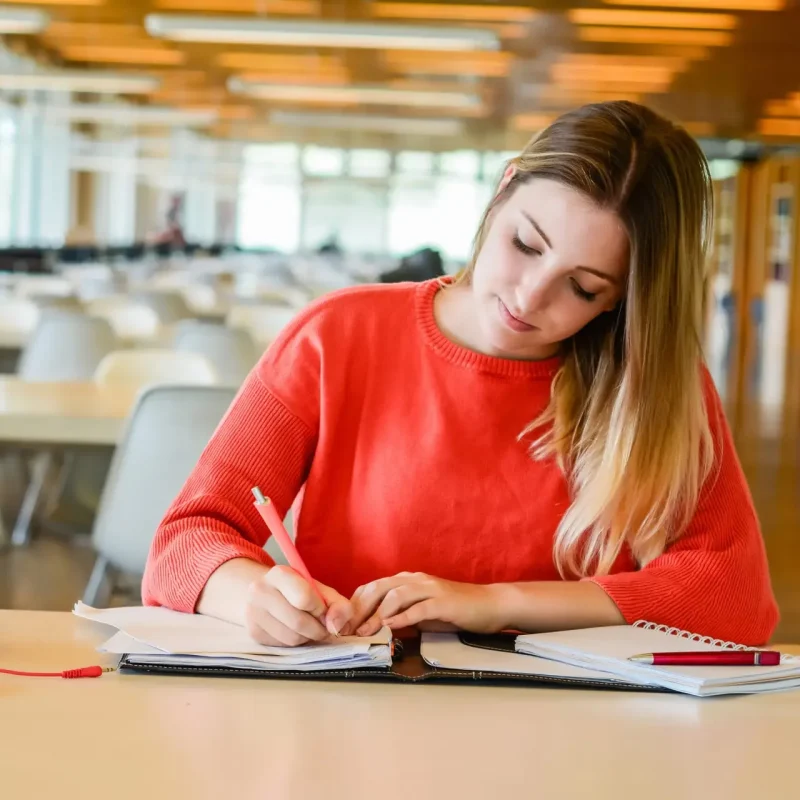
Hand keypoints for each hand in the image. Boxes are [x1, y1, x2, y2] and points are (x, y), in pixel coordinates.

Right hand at [245, 566, 354, 646]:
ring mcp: (253, 613)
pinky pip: (283, 646)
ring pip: (291, 639)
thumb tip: (337, 628)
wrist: (265, 593)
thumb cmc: (298, 590)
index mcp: (280, 574)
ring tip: (308, 627)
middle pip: (298, 622)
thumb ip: (338, 605)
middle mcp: (260, 591)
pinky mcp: (253, 632)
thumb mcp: (321, 590)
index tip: (323, 610)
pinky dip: (295, 643)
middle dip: (318, 629)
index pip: (304, 598)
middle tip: (322, 626)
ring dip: (307, 638)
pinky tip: (294, 631)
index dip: (320, 609)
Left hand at [349, 572, 504, 635]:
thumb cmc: (455, 611)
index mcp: (407, 581)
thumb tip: (374, 628)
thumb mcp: (422, 613)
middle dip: (358, 609)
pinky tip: (391, 627)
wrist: (490, 605)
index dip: (353, 605)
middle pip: (378, 588)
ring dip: (376, 615)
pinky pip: (419, 607)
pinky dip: (403, 617)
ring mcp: (430, 589)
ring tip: (364, 632)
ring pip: (395, 595)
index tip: (341, 624)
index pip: (372, 587)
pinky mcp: (443, 601)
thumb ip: (400, 616)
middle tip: (346, 630)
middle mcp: (415, 580)